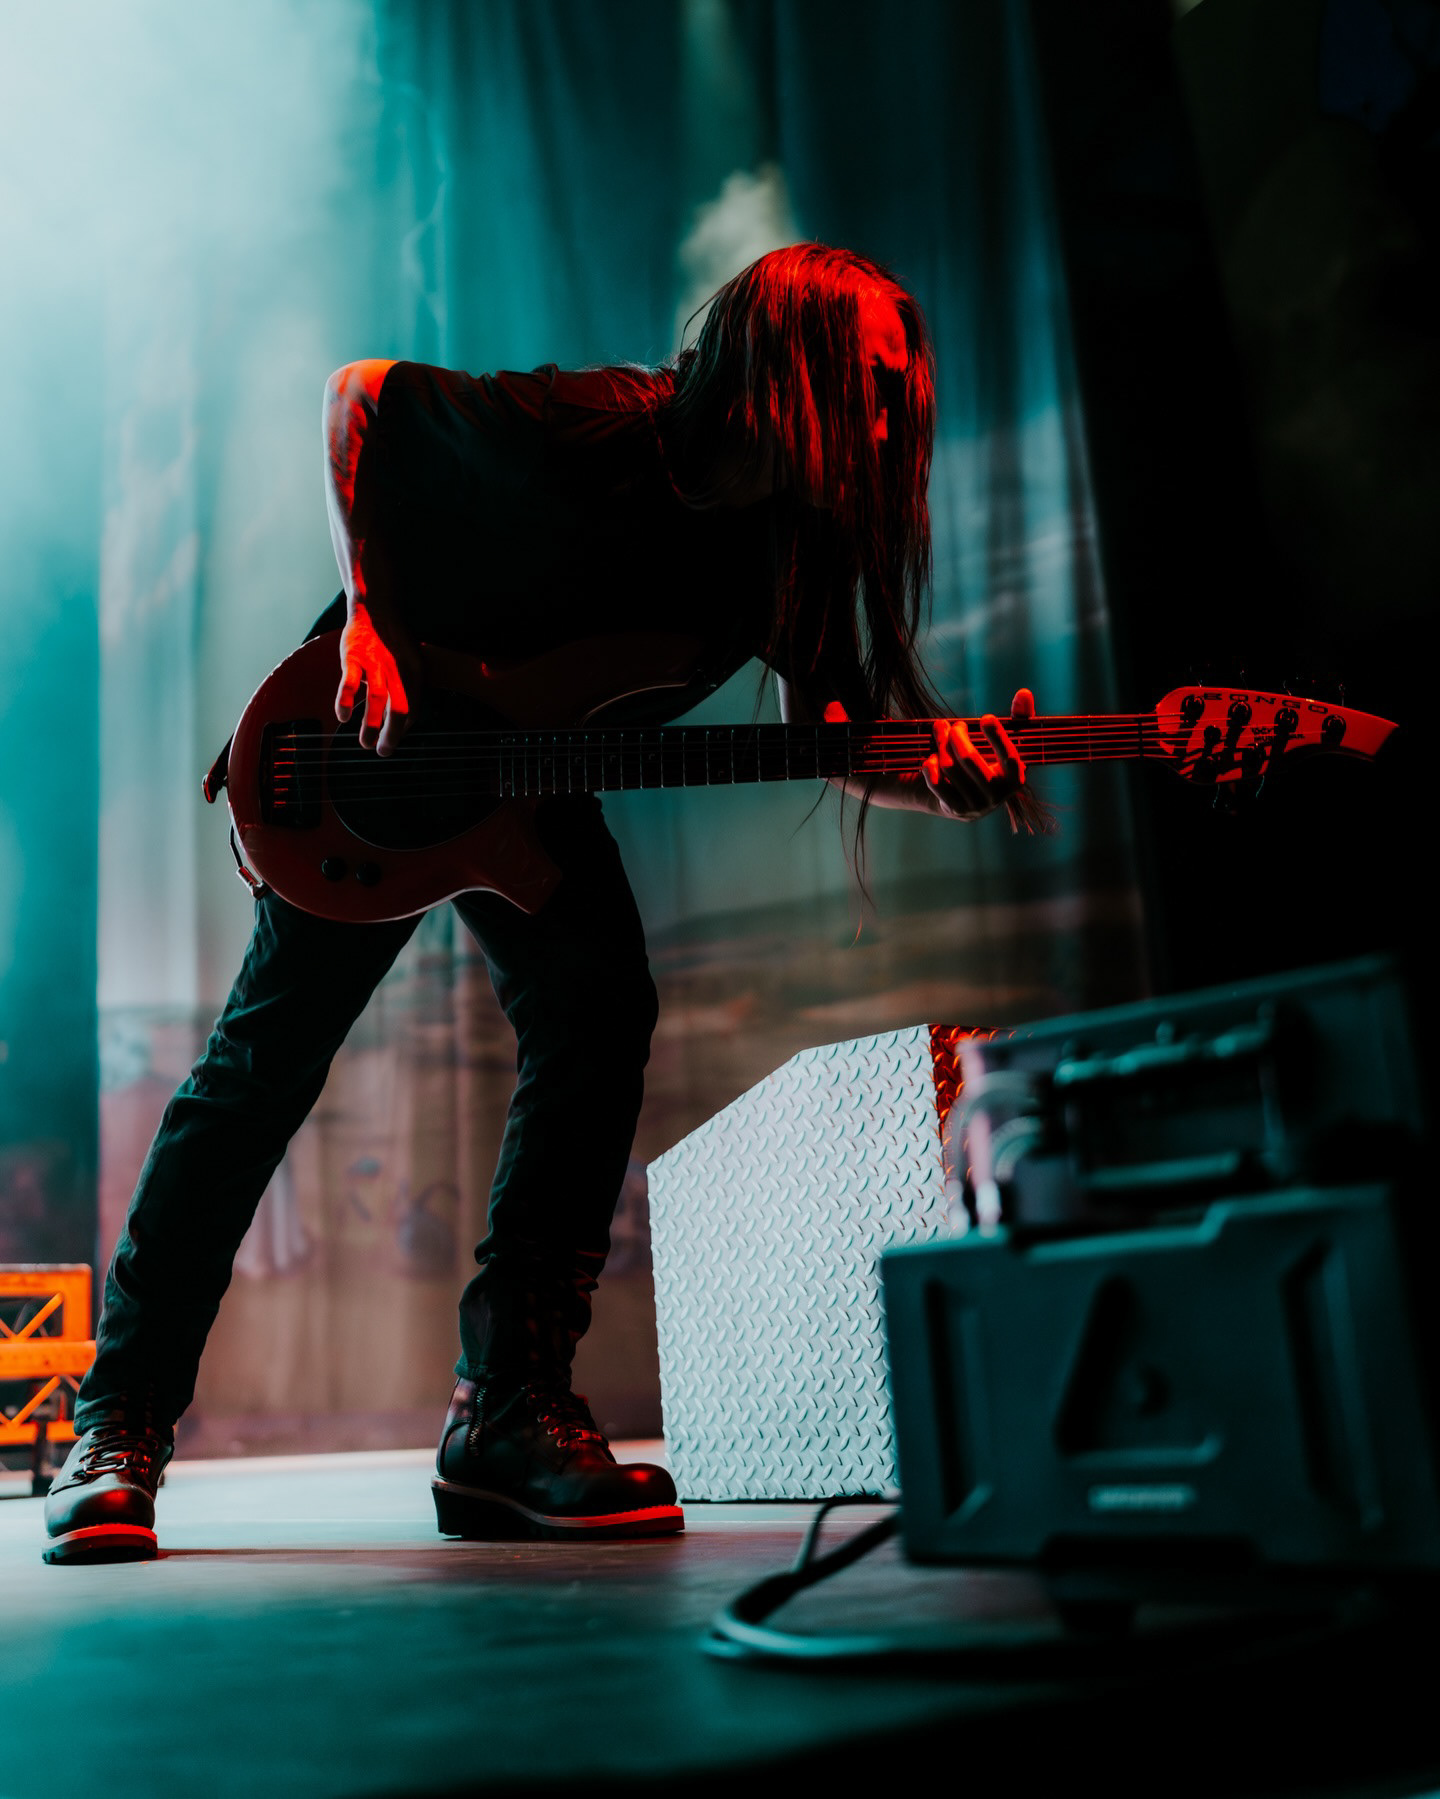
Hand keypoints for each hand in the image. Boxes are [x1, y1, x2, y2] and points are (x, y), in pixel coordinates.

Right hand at [335, 603, 419, 755]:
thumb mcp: (408, 663)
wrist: (377, 607)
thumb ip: (407, 689)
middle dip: (392, 735)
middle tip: (383, 752)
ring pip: (377, 699)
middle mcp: (397, 670)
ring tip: (365, 744)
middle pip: (400, 709)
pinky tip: (343, 717)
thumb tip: (407, 720)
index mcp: (414, 673)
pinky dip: (346, 701)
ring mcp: (375, 663)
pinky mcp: (354, 657)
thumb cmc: (392, 642)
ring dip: (370, 725)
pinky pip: (350, 683)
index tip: (393, 740)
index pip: (414, 708)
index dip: (405, 728)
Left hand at [922, 688, 1033, 820]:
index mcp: (1015, 779)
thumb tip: (1025, 693)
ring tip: (940, 731)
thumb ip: (1019, 717)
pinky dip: (930, 766)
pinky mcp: (955, 809)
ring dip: (940, 744)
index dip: (998, 737)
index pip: (1009, 757)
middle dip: (956, 735)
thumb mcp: (1005, 742)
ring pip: (950, 768)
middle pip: (969, 759)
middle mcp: (998, 796)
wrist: (965, 798)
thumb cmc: (989, 761)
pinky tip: (932, 757)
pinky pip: (936, 783)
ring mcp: (976, 805)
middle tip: (950, 724)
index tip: (986, 718)